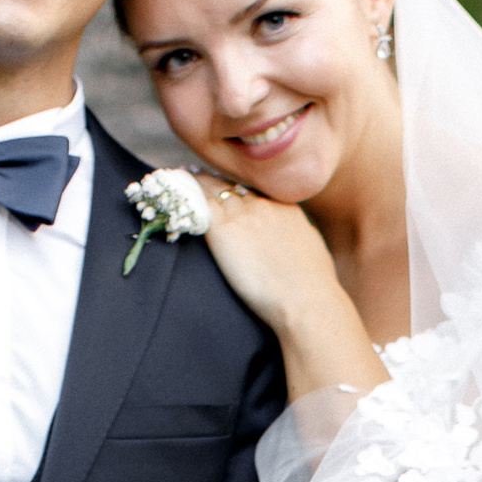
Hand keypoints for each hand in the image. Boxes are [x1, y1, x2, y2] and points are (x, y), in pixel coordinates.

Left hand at [189, 183, 388, 401]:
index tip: (222, 193)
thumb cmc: (314, 290)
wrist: (308, 302)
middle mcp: (263, 204)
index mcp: (285, 209)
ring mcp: (242, 213)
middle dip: (211, 183)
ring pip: (208, 188)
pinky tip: (166, 195)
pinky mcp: (223, 228)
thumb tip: (295, 247)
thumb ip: (298, 242)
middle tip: (191, 179)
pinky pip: (194, 202)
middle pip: (229, 185)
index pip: (252, 191)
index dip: (234, 192)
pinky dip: (180, 196)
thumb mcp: (312, 254)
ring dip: (190, 184)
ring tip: (171, 183)